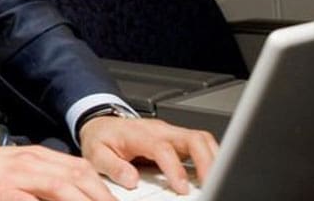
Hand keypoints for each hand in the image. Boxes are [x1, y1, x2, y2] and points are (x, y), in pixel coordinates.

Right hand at [0, 145, 117, 200]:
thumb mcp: (17, 168)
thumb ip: (43, 176)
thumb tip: (73, 191)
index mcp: (35, 156)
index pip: (80, 169)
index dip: (103, 189)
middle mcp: (29, 163)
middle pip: (76, 179)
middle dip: (100, 199)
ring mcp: (16, 178)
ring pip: (60, 189)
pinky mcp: (1, 193)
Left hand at [79, 116, 216, 194]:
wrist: (101, 124)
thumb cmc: (101, 138)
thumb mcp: (96, 153)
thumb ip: (112, 166)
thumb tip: (131, 180)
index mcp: (139, 134)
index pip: (163, 148)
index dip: (175, 169)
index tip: (182, 188)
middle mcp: (160, 131)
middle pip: (193, 138)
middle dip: (207, 161)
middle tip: (212, 183)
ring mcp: (171, 134)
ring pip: (201, 140)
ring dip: (213, 159)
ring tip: (216, 181)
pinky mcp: (177, 140)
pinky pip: (200, 145)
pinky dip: (211, 158)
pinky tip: (211, 175)